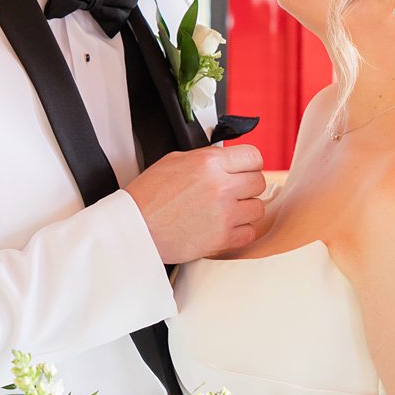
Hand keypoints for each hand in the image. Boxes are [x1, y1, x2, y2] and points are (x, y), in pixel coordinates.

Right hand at [126, 144, 266, 262]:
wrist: (135, 228)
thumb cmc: (148, 197)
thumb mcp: (174, 161)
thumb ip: (206, 159)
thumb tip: (225, 160)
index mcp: (209, 163)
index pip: (253, 157)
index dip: (250, 164)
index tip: (245, 170)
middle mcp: (220, 186)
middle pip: (259, 182)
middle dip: (248, 186)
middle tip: (234, 192)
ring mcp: (223, 213)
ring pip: (258, 208)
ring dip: (245, 210)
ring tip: (227, 211)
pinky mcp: (222, 238)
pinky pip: (249, 233)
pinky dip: (240, 231)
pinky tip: (225, 227)